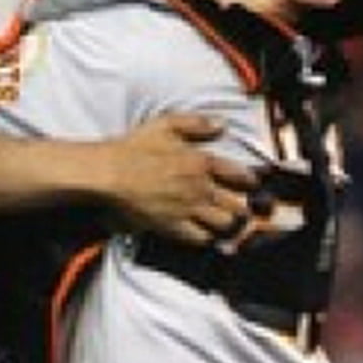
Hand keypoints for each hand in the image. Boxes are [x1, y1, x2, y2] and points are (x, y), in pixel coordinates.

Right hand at [104, 115, 257, 243]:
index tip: (251, 184)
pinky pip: (201, 239)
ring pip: (224, 225)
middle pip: (237, 206)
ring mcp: (188, 210)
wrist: (111, 173)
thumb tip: (222, 125)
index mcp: (202, 162)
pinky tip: (204, 234)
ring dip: (228, 225)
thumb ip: (197, 123)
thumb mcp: (167, 123)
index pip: (239, 175)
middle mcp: (200, 188)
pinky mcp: (173, 227)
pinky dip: (206, 238)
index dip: (250, 181)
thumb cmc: (136, 147)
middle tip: (241, 208)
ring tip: (226, 224)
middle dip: (242, 208)